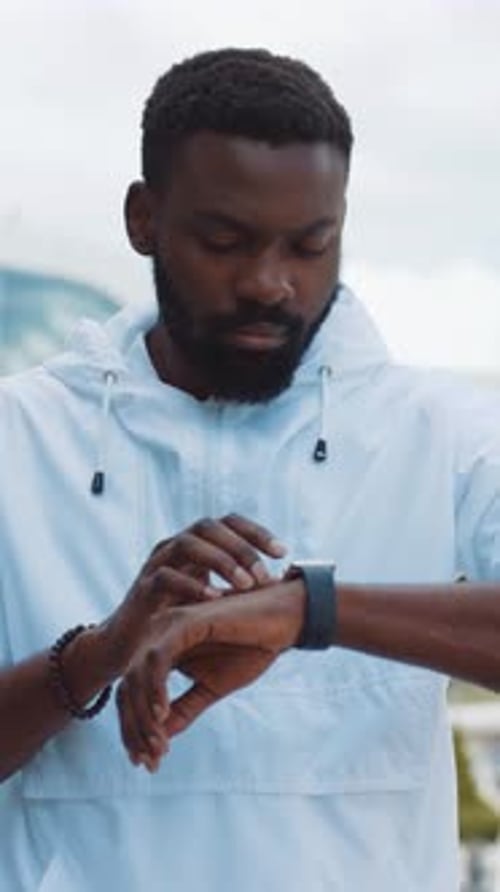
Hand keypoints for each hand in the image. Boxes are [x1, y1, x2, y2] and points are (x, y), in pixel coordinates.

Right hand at [101, 513, 286, 675]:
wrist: (134, 647)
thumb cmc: (182, 620)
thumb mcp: (215, 595)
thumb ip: (241, 583)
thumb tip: (284, 579)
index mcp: (196, 545)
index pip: (228, 522)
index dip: (256, 532)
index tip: (283, 552)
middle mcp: (175, 546)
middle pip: (209, 525)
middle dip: (241, 547)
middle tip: (265, 575)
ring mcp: (156, 564)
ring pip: (188, 543)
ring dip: (220, 561)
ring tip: (245, 585)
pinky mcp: (141, 588)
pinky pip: (165, 576)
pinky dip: (192, 585)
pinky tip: (216, 600)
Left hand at [115, 577, 305, 771]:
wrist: (283, 620)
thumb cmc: (250, 647)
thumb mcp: (212, 687)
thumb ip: (184, 709)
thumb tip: (159, 740)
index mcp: (163, 649)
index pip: (132, 692)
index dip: (133, 729)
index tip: (147, 763)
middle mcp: (158, 635)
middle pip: (127, 686)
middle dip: (134, 728)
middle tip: (150, 760)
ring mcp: (168, 625)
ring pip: (136, 675)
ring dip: (143, 715)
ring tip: (159, 746)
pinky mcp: (184, 621)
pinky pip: (157, 658)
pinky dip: (155, 688)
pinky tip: (162, 714)